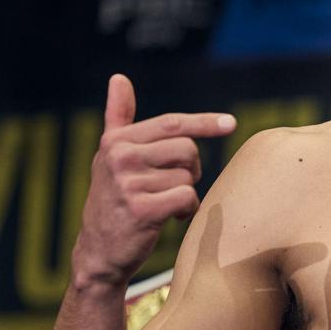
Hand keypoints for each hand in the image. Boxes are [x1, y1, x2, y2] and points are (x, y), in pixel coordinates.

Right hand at [71, 74, 235, 288]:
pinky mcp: (141, 209)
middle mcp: (119, 157)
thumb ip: (118, 117)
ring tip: (163, 203)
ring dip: (185, 192)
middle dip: (190, 169)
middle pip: (187, 150)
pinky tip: (169, 218)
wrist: (99, 252)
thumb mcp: (111, 155)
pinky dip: (186, 209)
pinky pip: (187, 197)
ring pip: (188, 176)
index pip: (172, 124)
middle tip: (171, 186)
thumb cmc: (114, 199)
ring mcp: (128, 183)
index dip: (204, 122)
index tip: (231, 123)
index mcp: (116, 140)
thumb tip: (119, 77)